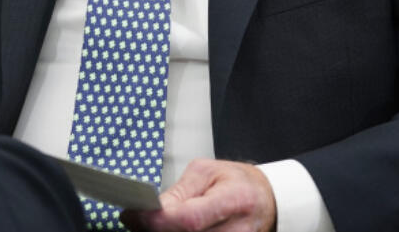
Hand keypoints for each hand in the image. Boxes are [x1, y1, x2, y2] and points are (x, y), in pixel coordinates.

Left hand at [123, 159, 276, 231]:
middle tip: (134, 217)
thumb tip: (150, 208)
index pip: (191, 219)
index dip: (158, 220)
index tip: (133, 213)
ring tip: (149, 223)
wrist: (265, 201)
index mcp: (235, 200)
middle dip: (153, 230)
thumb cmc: (237, 183)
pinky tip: (166, 230)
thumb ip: (179, 192)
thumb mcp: (207, 172)